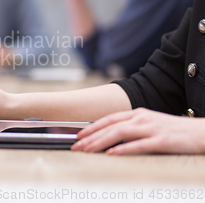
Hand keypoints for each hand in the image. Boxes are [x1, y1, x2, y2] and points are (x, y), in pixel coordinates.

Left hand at [71, 108, 204, 154]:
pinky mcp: (162, 141)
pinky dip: (123, 149)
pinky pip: (139, 145)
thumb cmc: (175, 131)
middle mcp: (142, 119)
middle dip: (90, 137)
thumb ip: (132, 128)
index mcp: (138, 114)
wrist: (202, 132)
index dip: (92, 127)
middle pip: (110, 126)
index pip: (109, 119)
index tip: (78, 136)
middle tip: (76, 146)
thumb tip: (113, 137)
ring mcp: (152, 129)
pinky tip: (111, 154)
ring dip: (100, 142)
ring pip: (120, 133)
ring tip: (87, 150)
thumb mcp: (150, 125)